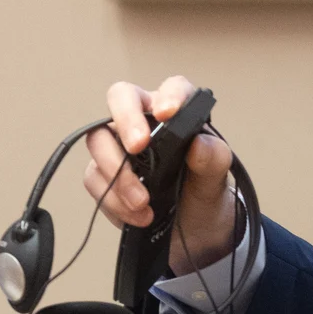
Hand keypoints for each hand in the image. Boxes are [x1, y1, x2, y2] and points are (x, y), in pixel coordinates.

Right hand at [82, 75, 238, 275]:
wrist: (193, 225)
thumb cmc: (203, 188)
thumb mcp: (216, 177)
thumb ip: (213, 158)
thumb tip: (198, 145)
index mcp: (176, 112)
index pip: (172, 88)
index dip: (169, 95)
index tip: (169, 113)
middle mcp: (144, 121)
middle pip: (120, 99)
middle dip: (127, 121)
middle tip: (138, 147)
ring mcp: (119, 145)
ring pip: (99, 141)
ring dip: (118, 172)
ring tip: (142, 201)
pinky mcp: (104, 173)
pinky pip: (96, 179)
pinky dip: (114, 199)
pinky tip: (139, 214)